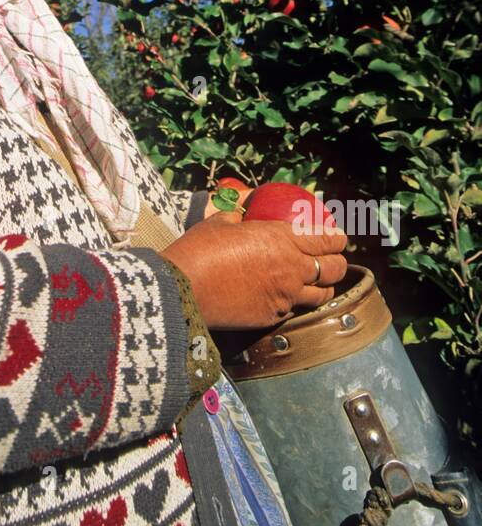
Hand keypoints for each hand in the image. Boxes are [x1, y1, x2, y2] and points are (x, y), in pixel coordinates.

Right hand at [162, 207, 347, 329]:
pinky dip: (296, 302)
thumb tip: (241, 209)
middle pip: (334, 268)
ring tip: (319, 283)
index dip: (337, 238)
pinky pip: (295, 309)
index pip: (326, 239)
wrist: (185, 289)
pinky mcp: (274, 316)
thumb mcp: (221, 222)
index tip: (339, 238)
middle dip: (338, 263)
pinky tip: (289, 298)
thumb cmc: (200, 250)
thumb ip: (238, 215)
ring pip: (322, 294)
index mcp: (281, 238)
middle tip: (333, 260)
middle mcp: (291, 268)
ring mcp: (285, 295)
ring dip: (324, 286)